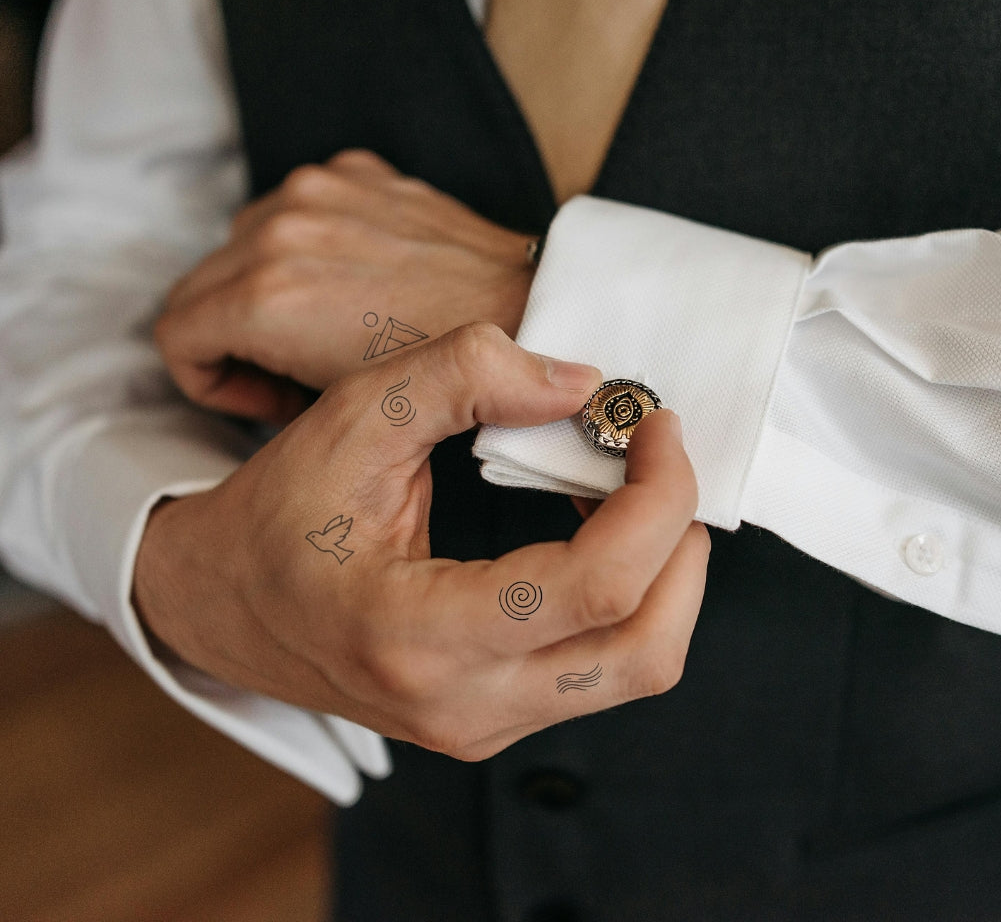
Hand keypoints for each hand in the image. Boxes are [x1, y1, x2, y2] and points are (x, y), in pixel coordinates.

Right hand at [134, 323, 708, 759]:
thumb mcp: (352, 418)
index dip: (657, 496)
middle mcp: (463, 706)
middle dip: (680, 539)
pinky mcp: (496, 719)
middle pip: (647, 647)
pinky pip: (606, 668)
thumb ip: (462, 376)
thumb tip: (582, 382)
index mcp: (418, 636)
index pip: (597, 586)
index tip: (655, 425)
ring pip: (642, 666)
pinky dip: (632, 597)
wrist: (219, 605)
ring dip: (665, 572)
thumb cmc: (278, 512)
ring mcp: (483, 726)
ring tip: (631, 491)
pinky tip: (596, 532)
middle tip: (658, 458)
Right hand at [155, 149, 535, 423]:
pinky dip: (306, 241)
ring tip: (325, 324)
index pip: (175, 333)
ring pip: (241, 242)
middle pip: (199, 285)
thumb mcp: (337, 400)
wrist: (523, 309)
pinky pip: (295, 206)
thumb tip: (243, 372)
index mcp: (265, 296)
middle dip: (231, 336)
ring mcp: (317, 190)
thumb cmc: (441, 370)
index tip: (264, 397)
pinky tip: (356, 277)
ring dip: (262, 284)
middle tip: (292, 371)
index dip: (210, 379)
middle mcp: (277, 230)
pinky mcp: (353, 170)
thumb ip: (260, 378)